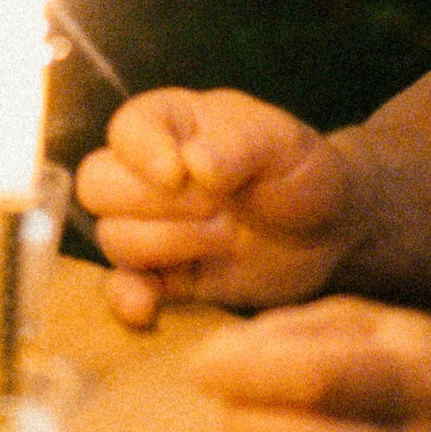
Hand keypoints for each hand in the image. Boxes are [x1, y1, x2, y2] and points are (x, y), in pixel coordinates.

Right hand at [76, 86, 355, 326]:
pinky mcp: (166, 277)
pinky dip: (127, 298)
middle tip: (214, 209)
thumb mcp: (282, 143)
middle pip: (98, 185)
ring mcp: (153, 227)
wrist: (332, 234)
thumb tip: (193, 165)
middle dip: (153, 203)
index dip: (143, 154)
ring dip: (164, 245)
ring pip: (112, 237)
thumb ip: (237, 145)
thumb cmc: (303, 171)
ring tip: (224, 238)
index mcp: (171, 124)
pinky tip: (148, 307)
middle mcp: (149, 173)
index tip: (179, 174)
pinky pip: (124, 288)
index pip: (126, 130)